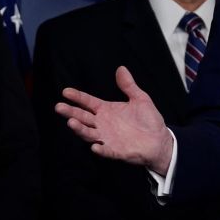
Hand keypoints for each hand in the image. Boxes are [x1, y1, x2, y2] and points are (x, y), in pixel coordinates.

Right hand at [55, 66, 173, 173]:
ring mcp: (108, 138)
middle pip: (83, 117)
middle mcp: (103, 124)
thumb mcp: (140, 99)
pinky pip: (106, 151)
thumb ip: (129, 85)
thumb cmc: (149, 120)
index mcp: (106, 110)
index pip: (88, 102)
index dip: (77, 97)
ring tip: (71, 123)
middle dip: (71, 112)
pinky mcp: (116, 151)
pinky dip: (100, 149)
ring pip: (89, 134)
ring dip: (80, 129)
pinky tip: (95, 146)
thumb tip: (121, 68)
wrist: (160, 140)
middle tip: (59, 107)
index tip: (65, 92)